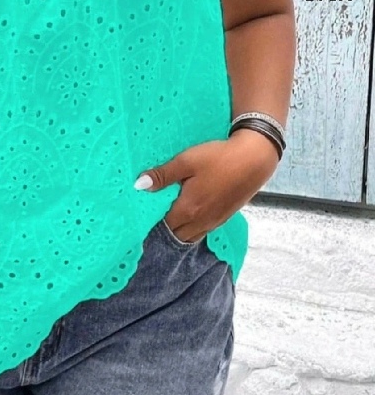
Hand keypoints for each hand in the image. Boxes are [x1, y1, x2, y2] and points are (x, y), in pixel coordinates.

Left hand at [134, 129, 279, 243]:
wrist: (255, 159)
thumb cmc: (218, 158)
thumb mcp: (186, 162)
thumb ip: (162, 175)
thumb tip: (139, 185)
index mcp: (188, 209)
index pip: (164, 227)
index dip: (153, 223)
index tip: (144, 217)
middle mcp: (201, 221)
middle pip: (178, 236)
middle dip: (166, 230)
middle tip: (155, 217)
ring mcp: (215, 220)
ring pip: (192, 235)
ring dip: (181, 230)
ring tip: (172, 216)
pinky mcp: (226, 216)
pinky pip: (204, 229)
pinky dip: (194, 227)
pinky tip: (192, 212)